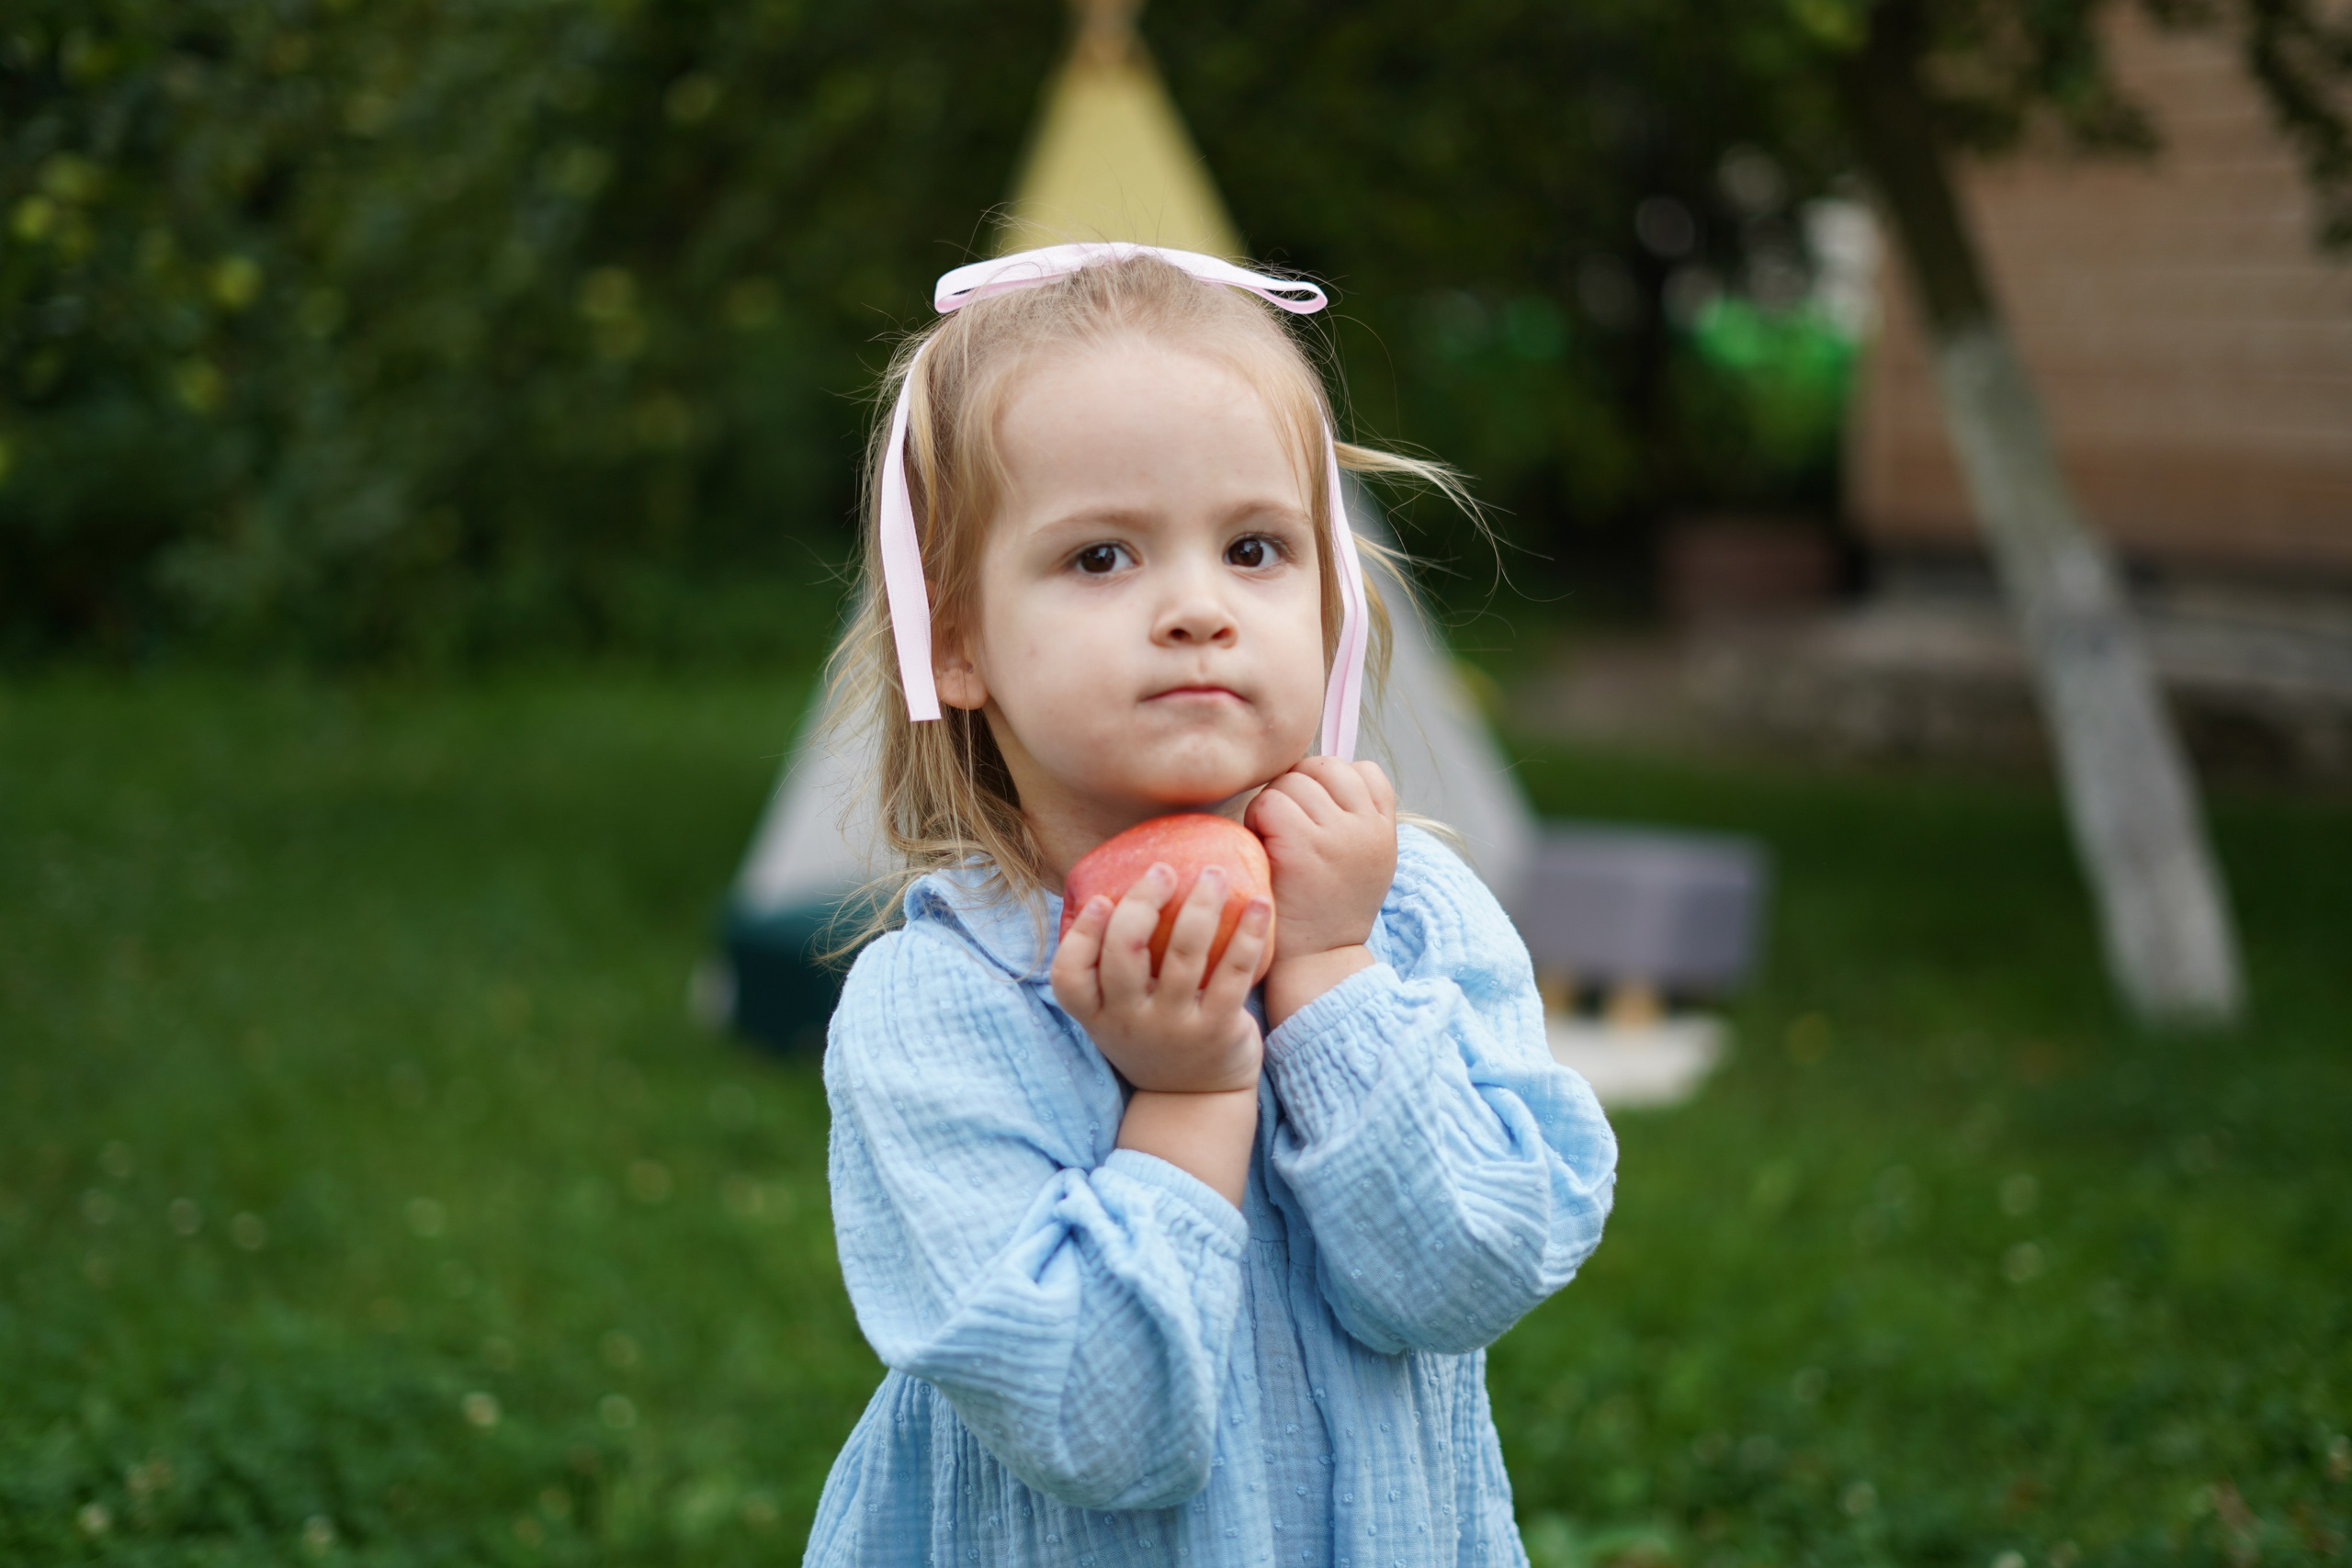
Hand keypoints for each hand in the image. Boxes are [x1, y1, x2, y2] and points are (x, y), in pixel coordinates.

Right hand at [1050, 862, 1271, 1092]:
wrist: (1194, 1100)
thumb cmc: (1151, 1034)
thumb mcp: (1115, 1013)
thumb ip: (1108, 968)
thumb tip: (1117, 884)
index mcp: (1096, 1014)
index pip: (1068, 975)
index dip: (1081, 934)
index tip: (1101, 900)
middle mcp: (1129, 1021)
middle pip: (1123, 954)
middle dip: (1142, 902)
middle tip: (1164, 871)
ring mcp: (1174, 1027)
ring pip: (1183, 955)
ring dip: (1200, 905)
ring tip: (1214, 873)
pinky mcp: (1218, 1030)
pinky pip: (1234, 974)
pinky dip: (1248, 935)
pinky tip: (1259, 905)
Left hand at [1244, 757, 1397, 1025]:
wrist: (1319, 962)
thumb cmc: (1328, 912)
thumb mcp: (1364, 863)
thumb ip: (1356, 821)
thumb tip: (1322, 770)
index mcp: (1384, 830)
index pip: (1364, 771)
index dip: (1332, 783)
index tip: (1317, 816)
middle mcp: (1367, 827)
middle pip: (1323, 768)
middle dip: (1298, 789)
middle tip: (1287, 830)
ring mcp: (1336, 835)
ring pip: (1291, 782)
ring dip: (1274, 804)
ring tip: (1275, 841)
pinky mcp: (1302, 845)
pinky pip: (1269, 803)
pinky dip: (1257, 818)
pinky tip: (1262, 846)